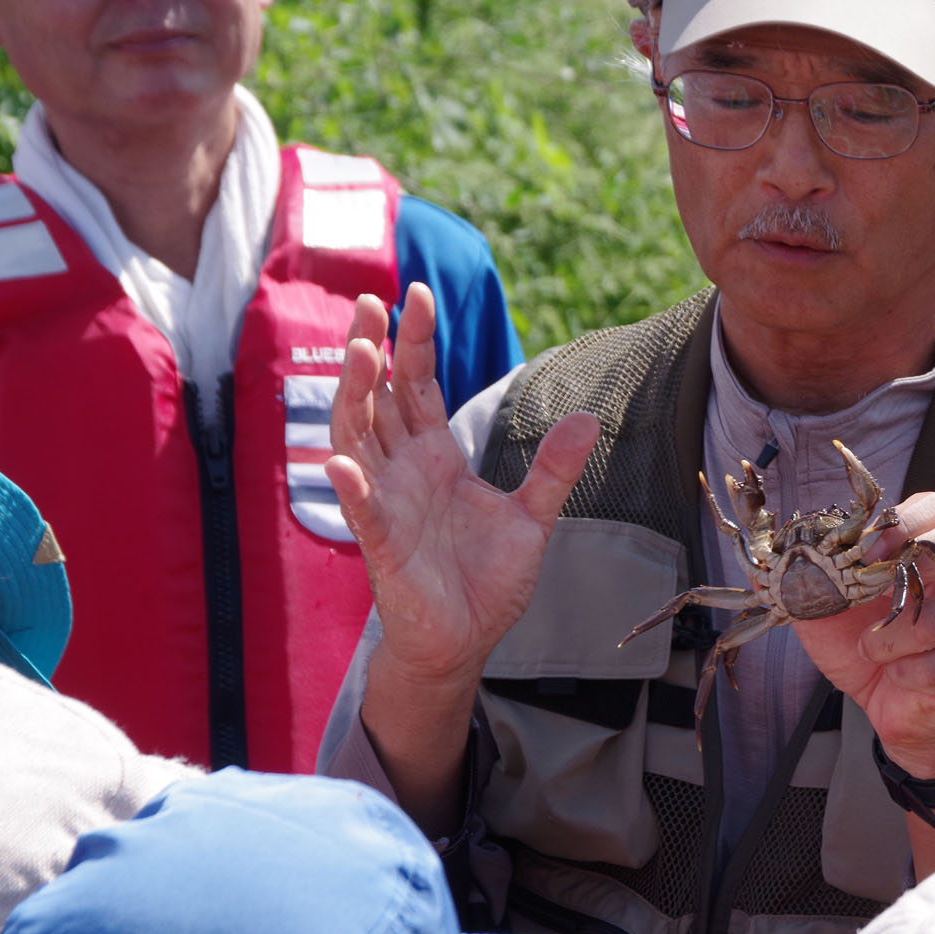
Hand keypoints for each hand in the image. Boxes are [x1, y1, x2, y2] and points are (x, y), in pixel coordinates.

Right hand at [326, 282, 599, 693]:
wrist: (467, 640)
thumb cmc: (486, 579)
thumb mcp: (532, 517)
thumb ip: (554, 468)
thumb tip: (591, 418)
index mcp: (434, 457)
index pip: (416, 386)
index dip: (413, 342)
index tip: (417, 293)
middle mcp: (402, 473)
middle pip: (377, 399)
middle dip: (370, 350)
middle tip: (369, 300)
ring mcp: (387, 507)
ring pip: (357, 442)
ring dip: (354, 398)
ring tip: (357, 353)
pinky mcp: (385, 552)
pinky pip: (364, 516)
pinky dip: (351, 489)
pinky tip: (344, 464)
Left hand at [790, 491, 934, 777]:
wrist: (890, 708)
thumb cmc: (865, 650)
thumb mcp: (826, 611)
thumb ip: (807, 580)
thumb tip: (768, 558)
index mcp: (928, 551)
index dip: (905, 519)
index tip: (866, 548)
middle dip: (919, 559)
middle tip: (877, 588)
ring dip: (891, 640)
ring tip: (873, 650)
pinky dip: (908, 673)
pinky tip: (900, 676)